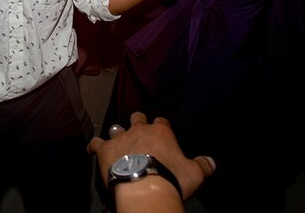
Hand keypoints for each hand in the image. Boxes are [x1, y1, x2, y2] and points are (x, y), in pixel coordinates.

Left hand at [88, 112, 214, 201]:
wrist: (145, 187)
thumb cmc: (172, 178)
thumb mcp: (195, 173)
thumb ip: (203, 165)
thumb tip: (211, 162)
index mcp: (161, 132)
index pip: (161, 122)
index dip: (160, 128)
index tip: (161, 134)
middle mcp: (139, 130)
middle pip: (137, 117)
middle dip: (137, 123)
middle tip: (138, 134)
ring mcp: (120, 138)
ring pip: (116, 128)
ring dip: (117, 134)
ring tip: (118, 143)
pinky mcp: (104, 149)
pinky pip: (96, 143)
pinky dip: (95, 146)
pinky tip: (94, 150)